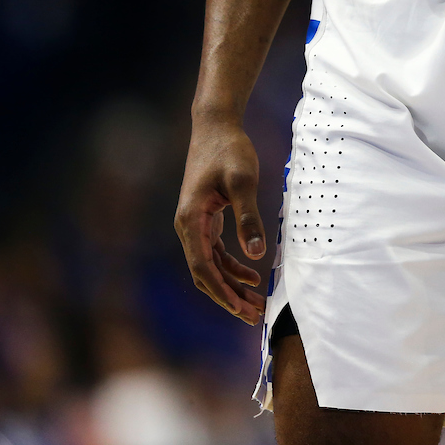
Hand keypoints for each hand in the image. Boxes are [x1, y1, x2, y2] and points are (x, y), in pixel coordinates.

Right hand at [174, 117, 267, 323]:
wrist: (216, 127)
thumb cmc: (229, 150)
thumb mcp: (243, 182)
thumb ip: (249, 217)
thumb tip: (257, 253)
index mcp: (190, 220)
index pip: (202, 267)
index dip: (221, 291)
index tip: (240, 309)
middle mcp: (187, 226)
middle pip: (205, 273)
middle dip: (228, 297)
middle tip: (253, 317)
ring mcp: (195, 224)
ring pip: (211, 266)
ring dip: (232, 285)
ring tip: (256, 304)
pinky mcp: (206, 219)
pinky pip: (216, 252)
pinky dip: (232, 266)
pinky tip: (252, 275)